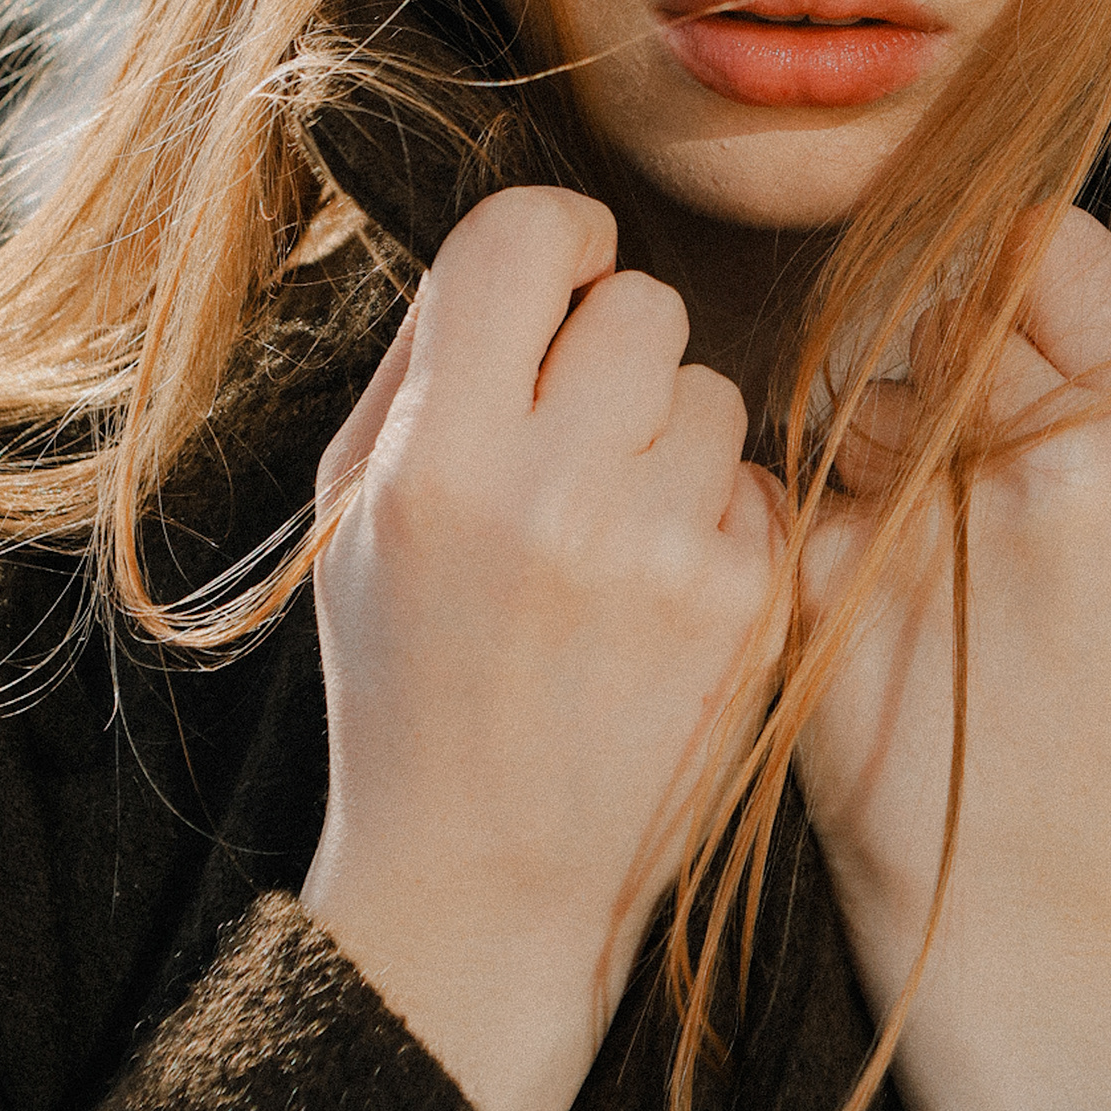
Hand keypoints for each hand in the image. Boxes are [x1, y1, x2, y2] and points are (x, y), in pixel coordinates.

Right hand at [301, 188, 786, 1110]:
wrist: (485, 878)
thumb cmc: (408, 672)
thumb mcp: (355, 512)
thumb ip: (427, 364)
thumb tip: (524, 248)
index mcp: (437, 460)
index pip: (523, 237)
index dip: (555, 232)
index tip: (564, 270)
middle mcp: (553, 496)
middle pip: (642, 300)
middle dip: (614, 342)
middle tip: (581, 423)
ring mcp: (663, 555)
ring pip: (713, 386)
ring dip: (670, 432)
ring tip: (614, 524)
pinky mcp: (746, 605)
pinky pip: (755, 480)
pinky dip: (715, 516)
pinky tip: (659, 587)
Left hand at [796, 208, 1110, 1110]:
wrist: (1025, 885)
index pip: (1052, 244)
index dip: (1026, 262)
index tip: (1014, 305)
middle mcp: (1036, 461)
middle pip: (949, 295)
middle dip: (945, 332)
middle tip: (954, 407)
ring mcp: (921, 514)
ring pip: (859, 367)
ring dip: (868, 402)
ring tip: (909, 490)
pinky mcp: (820, 566)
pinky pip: (799, 455)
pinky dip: (818, 483)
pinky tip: (860, 548)